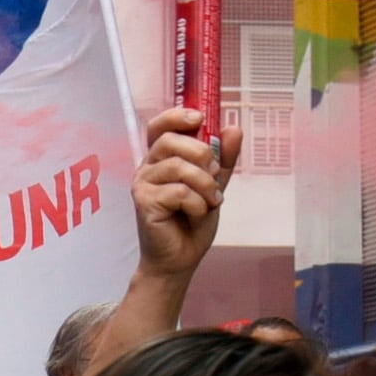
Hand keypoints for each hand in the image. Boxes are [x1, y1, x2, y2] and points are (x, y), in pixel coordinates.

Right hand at [132, 105, 236, 279]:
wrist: (180, 259)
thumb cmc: (191, 222)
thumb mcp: (213, 185)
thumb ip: (222, 159)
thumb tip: (233, 129)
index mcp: (160, 159)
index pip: (160, 126)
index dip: (177, 116)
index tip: (200, 117)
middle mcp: (147, 168)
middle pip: (170, 141)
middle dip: (201, 154)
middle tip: (214, 174)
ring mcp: (142, 185)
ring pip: (177, 167)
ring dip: (204, 184)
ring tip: (212, 200)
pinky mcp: (144, 203)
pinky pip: (178, 192)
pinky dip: (197, 203)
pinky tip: (197, 213)